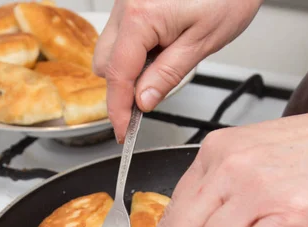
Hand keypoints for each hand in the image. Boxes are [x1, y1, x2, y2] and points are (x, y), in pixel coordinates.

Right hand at [92, 0, 261, 142]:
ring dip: (129, 66)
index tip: (124, 132)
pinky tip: (162, 45)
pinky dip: (135, 48)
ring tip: (165, 60)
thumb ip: (167, 75)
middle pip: (106, 63)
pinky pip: (122, 33)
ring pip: (110, 48)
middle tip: (153, 93)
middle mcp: (126, 5)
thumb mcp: (202, 43)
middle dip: (123, 86)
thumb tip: (143, 102)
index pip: (118, 76)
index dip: (119, 110)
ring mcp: (127, 0)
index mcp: (140, 17)